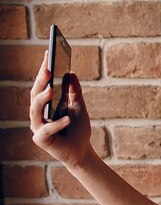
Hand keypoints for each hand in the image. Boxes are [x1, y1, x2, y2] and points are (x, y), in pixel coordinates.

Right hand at [30, 51, 94, 168]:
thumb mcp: (79, 106)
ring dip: (43, 99)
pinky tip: (67, 118)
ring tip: (52, 89)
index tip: (48, 52)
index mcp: (45, 104)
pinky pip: (47, 130)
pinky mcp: (41, 140)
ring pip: (35, 110)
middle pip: (35, 94)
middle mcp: (37, 113)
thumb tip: (70, 73)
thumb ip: (74, 91)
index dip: (44, 69)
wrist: (81, 151)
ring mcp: (37, 127)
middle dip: (41, 80)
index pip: (42, 84)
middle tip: (47, 67)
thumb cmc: (77, 128)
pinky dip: (57, 124)